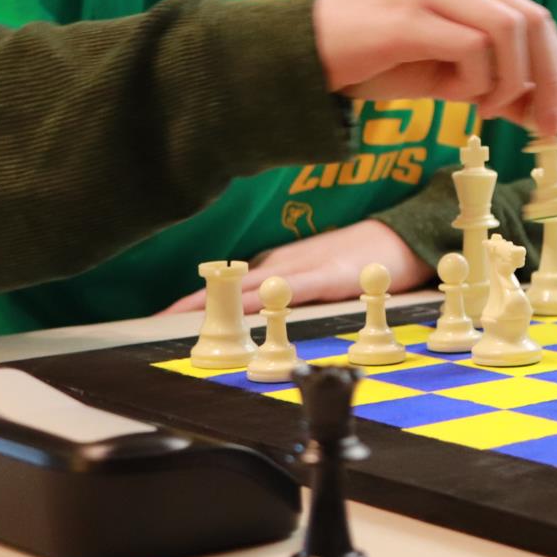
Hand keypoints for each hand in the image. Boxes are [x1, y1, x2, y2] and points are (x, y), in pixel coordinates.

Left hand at [159, 220, 434, 315]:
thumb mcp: (319, 274)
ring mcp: (301, 268)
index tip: (160, 315)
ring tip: (178, 316)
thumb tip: (264, 309)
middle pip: (226, 284)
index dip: (194, 299)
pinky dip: (259, 301)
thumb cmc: (363, 257)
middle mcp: (282, 263)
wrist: (403, 236)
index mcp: (279, 265)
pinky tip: (240, 308)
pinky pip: (285, 291)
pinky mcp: (324, 277)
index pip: (227, 283)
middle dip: (190, 303)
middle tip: (153, 320)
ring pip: (246, 286)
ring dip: (212, 300)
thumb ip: (292, 289)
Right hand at [312, 0, 556, 135]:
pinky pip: (472, 47)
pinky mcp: (411, 14)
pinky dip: (474, 82)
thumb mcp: (446, 78)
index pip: (535, 19)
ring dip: (509, 81)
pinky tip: (449, 96)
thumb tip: (544, 114)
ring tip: (483, 108)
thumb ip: (493, 86)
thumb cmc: (374, 63)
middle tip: (550, 127)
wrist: (301, 54)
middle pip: (534, 21)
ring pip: (510, 30)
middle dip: (553, 80)